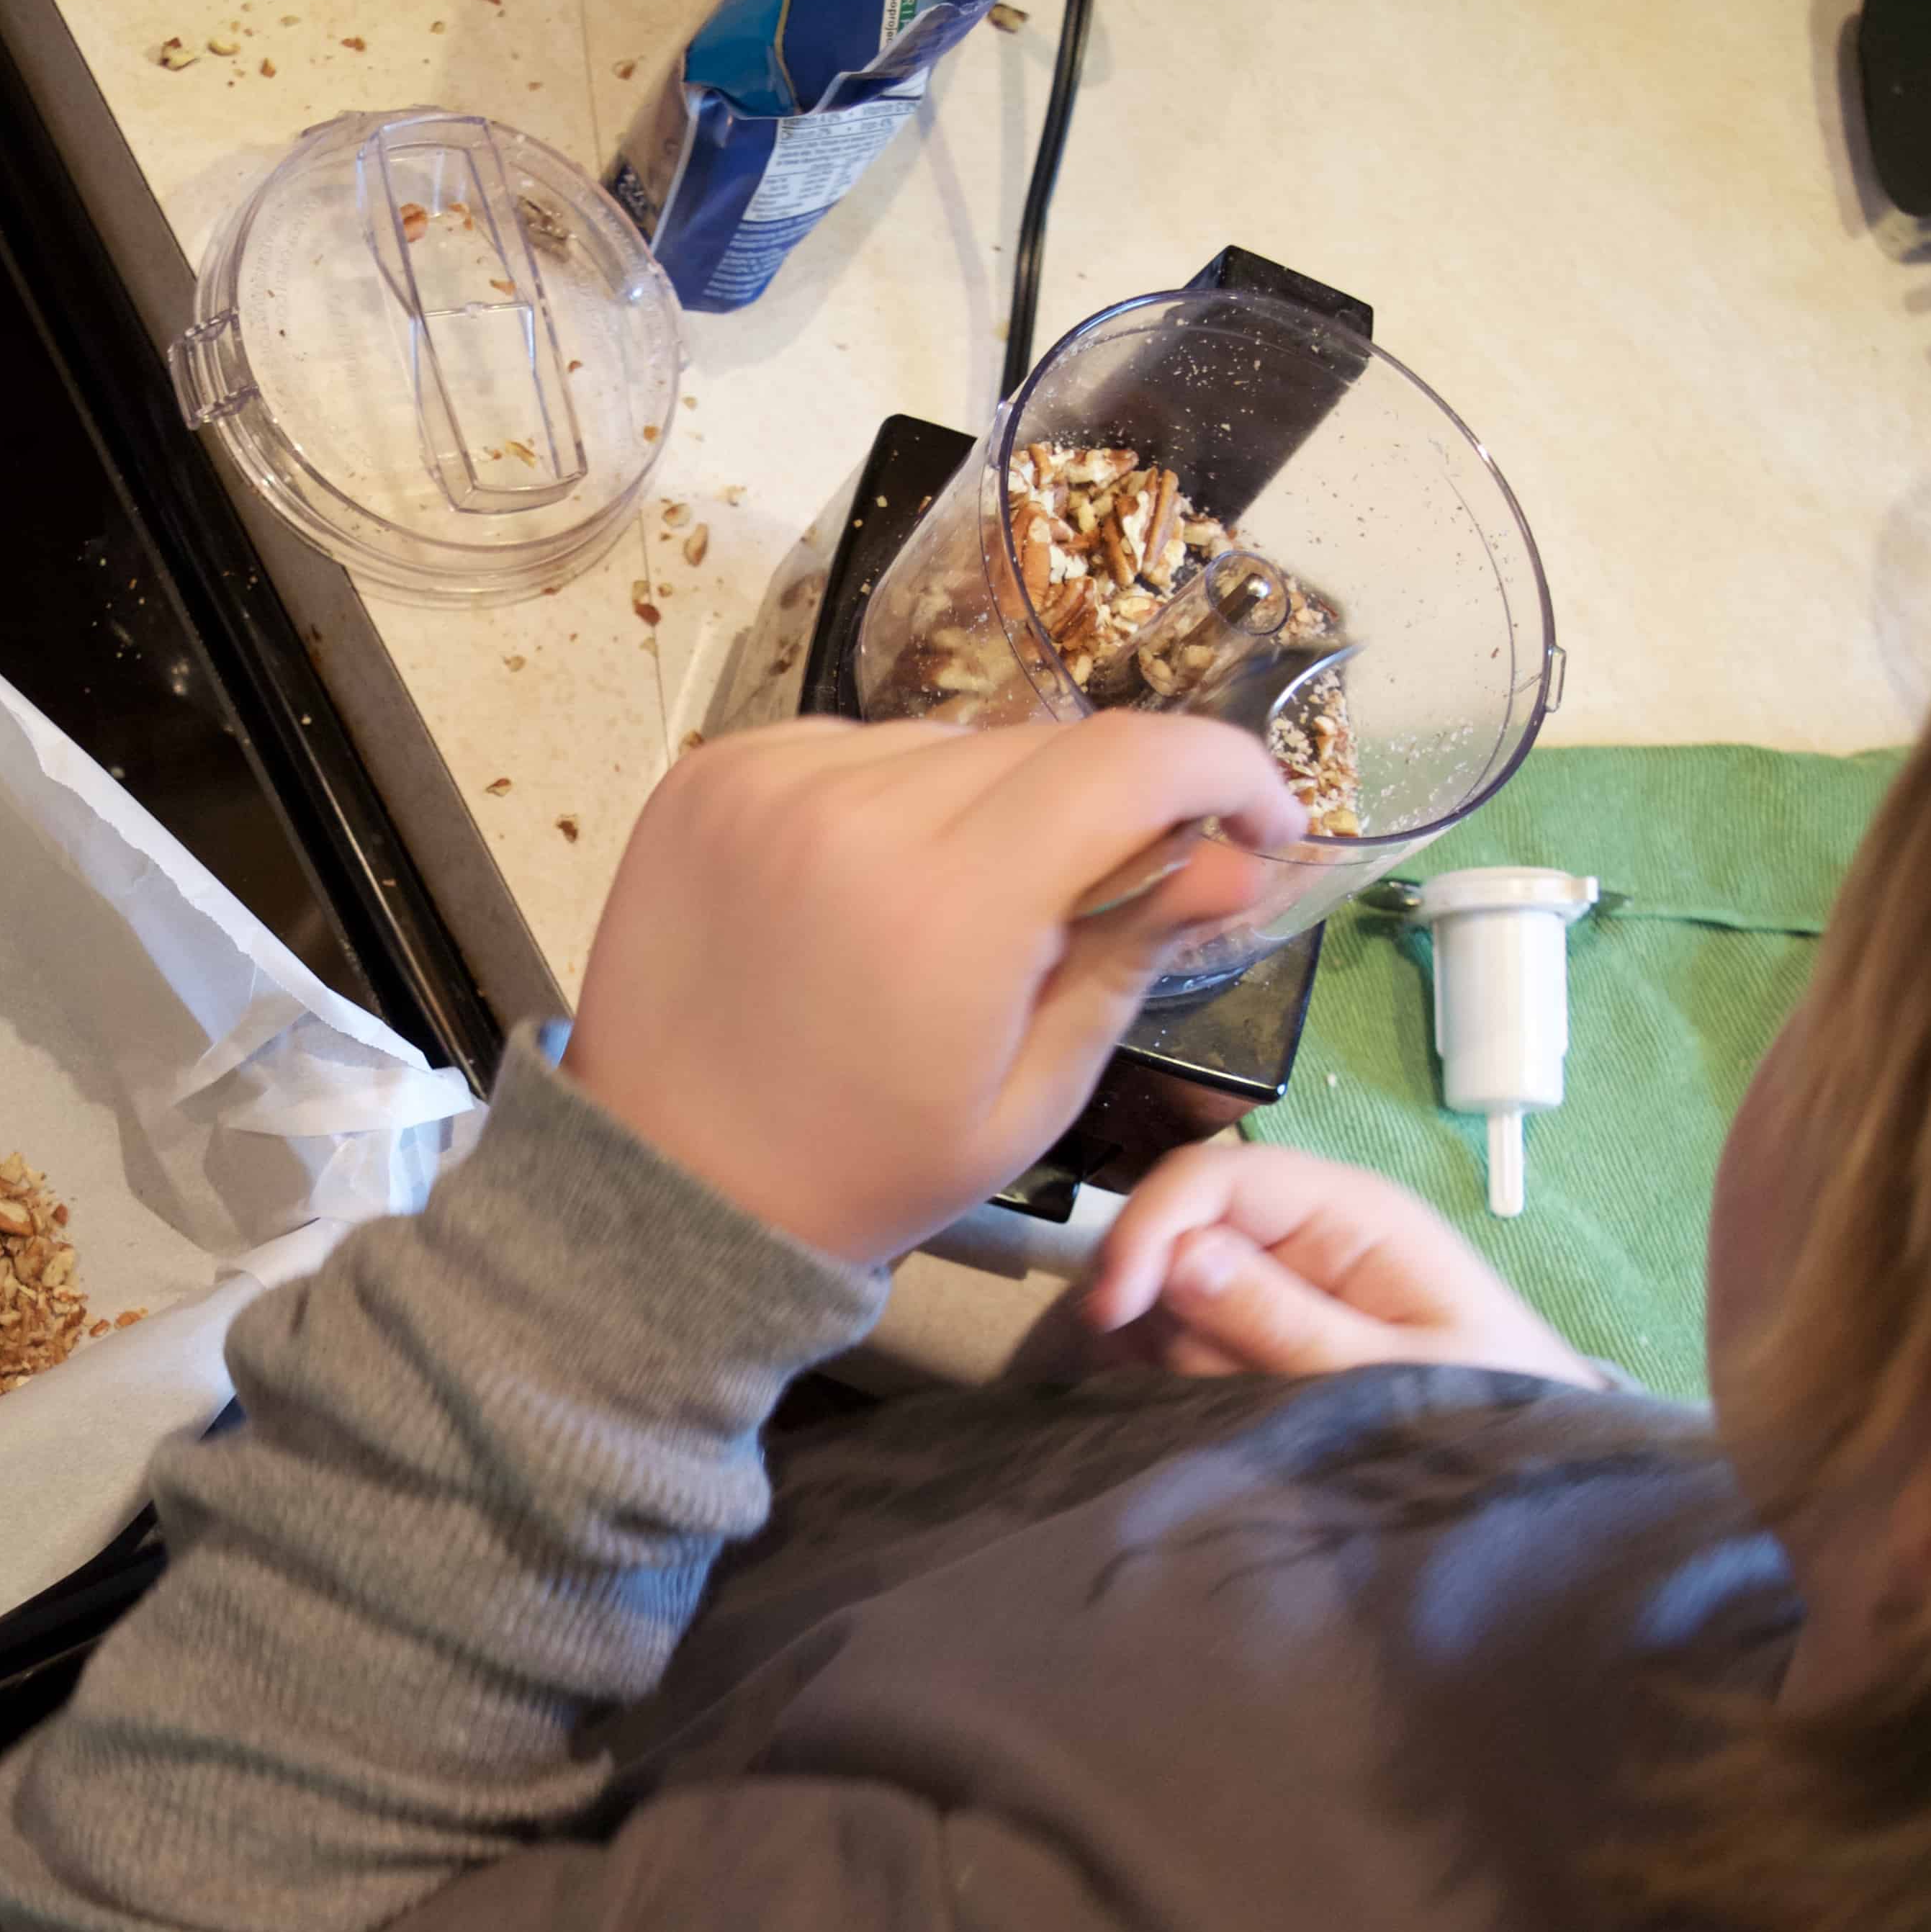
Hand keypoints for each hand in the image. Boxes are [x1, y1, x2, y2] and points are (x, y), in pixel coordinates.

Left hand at [559, 712, 1300, 1266]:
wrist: (668, 1189)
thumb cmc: (865, 1169)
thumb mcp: (1029, 1095)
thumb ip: (1132, 957)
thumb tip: (1236, 859)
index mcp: (949, 905)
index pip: (1132, 761)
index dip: (1225, 771)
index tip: (1262, 818)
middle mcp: (854, 811)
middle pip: (1044, 748)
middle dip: (1106, 807)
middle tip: (1107, 892)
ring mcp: (766, 780)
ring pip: (948, 741)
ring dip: (992, 802)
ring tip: (964, 910)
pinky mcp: (709, 774)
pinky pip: (852, 748)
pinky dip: (892, 798)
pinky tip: (875, 887)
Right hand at [1075, 1141, 1599, 1384]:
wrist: (1539, 1472)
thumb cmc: (1498, 1411)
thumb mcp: (1399, 1376)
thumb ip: (1290, 1323)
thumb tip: (1179, 1257)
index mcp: (1351, 1213)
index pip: (1214, 1177)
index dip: (1150, 1230)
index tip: (1114, 1312)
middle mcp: (1302, 1232)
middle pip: (1174, 1231)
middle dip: (1160, 1307)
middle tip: (1187, 1387)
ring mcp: (1277, 1281)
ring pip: (1166, 1292)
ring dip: (1170, 1355)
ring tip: (1236, 1412)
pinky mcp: (1259, 1330)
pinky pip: (1179, 1337)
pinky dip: (1169, 1375)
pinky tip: (1203, 1414)